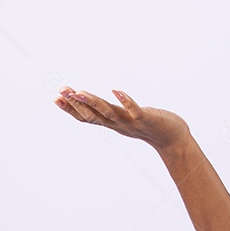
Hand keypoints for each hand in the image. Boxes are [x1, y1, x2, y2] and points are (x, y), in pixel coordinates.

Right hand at [54, 86, 189, 153]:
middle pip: (93, 114)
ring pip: (109, 112)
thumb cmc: (150, 126)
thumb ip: (112, 113)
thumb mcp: (126, 119)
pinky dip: (126, 101)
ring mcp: (132, 122)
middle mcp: (119, 124)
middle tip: (60, 91)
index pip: (87, 117)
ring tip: (79, 91)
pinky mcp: (147, 119)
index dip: (71, 109)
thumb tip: (99, 105)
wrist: (173, 140)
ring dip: (94, 102)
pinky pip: (135, 110)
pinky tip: (116, 90)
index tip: (56, 98)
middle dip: (76, 104)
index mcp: (113, 123)